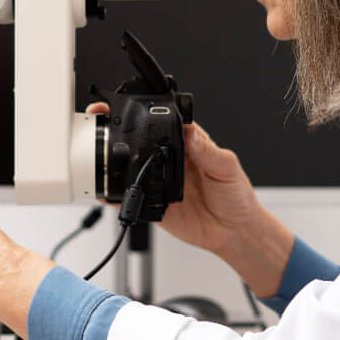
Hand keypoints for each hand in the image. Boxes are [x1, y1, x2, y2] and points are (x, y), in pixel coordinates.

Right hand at [90, 102, 293, 297]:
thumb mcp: (227, 167)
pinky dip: (115, 194)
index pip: (161, 122)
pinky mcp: (151, 202)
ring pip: (128, 167)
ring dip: (114, 162)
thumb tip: (191, 133)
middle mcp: (168, 158)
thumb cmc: (235, 195)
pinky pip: (128, 196)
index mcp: (187, 142)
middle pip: (137, 140)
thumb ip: (208, 151)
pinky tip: (110, 192)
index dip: (144, 113)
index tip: (131, 109)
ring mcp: (157, 179)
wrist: (233, 231)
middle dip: (117, 131)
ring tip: (105, 158)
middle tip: (107, 127)